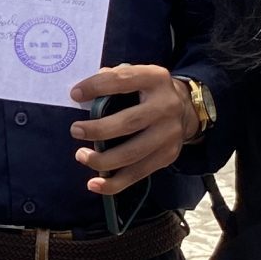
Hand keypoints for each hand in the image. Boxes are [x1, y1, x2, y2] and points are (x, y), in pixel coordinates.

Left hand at [67, 65, 197, 195]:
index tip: (75, 95)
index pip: (123, 80)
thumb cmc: (148, 91)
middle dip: (98, 130)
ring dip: (102, 160)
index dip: (97, 87)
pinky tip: (94, 184)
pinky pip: (137, 173)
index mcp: (155, 79)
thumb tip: (83, 93)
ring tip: (81, 155)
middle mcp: (166, 106)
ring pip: (132, 153)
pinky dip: (114, 183)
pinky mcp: (168, 156)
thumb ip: (113, 78)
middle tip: (75, 131)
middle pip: (129, 123)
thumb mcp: (138, 75)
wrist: (185, 109)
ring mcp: (169, 134)